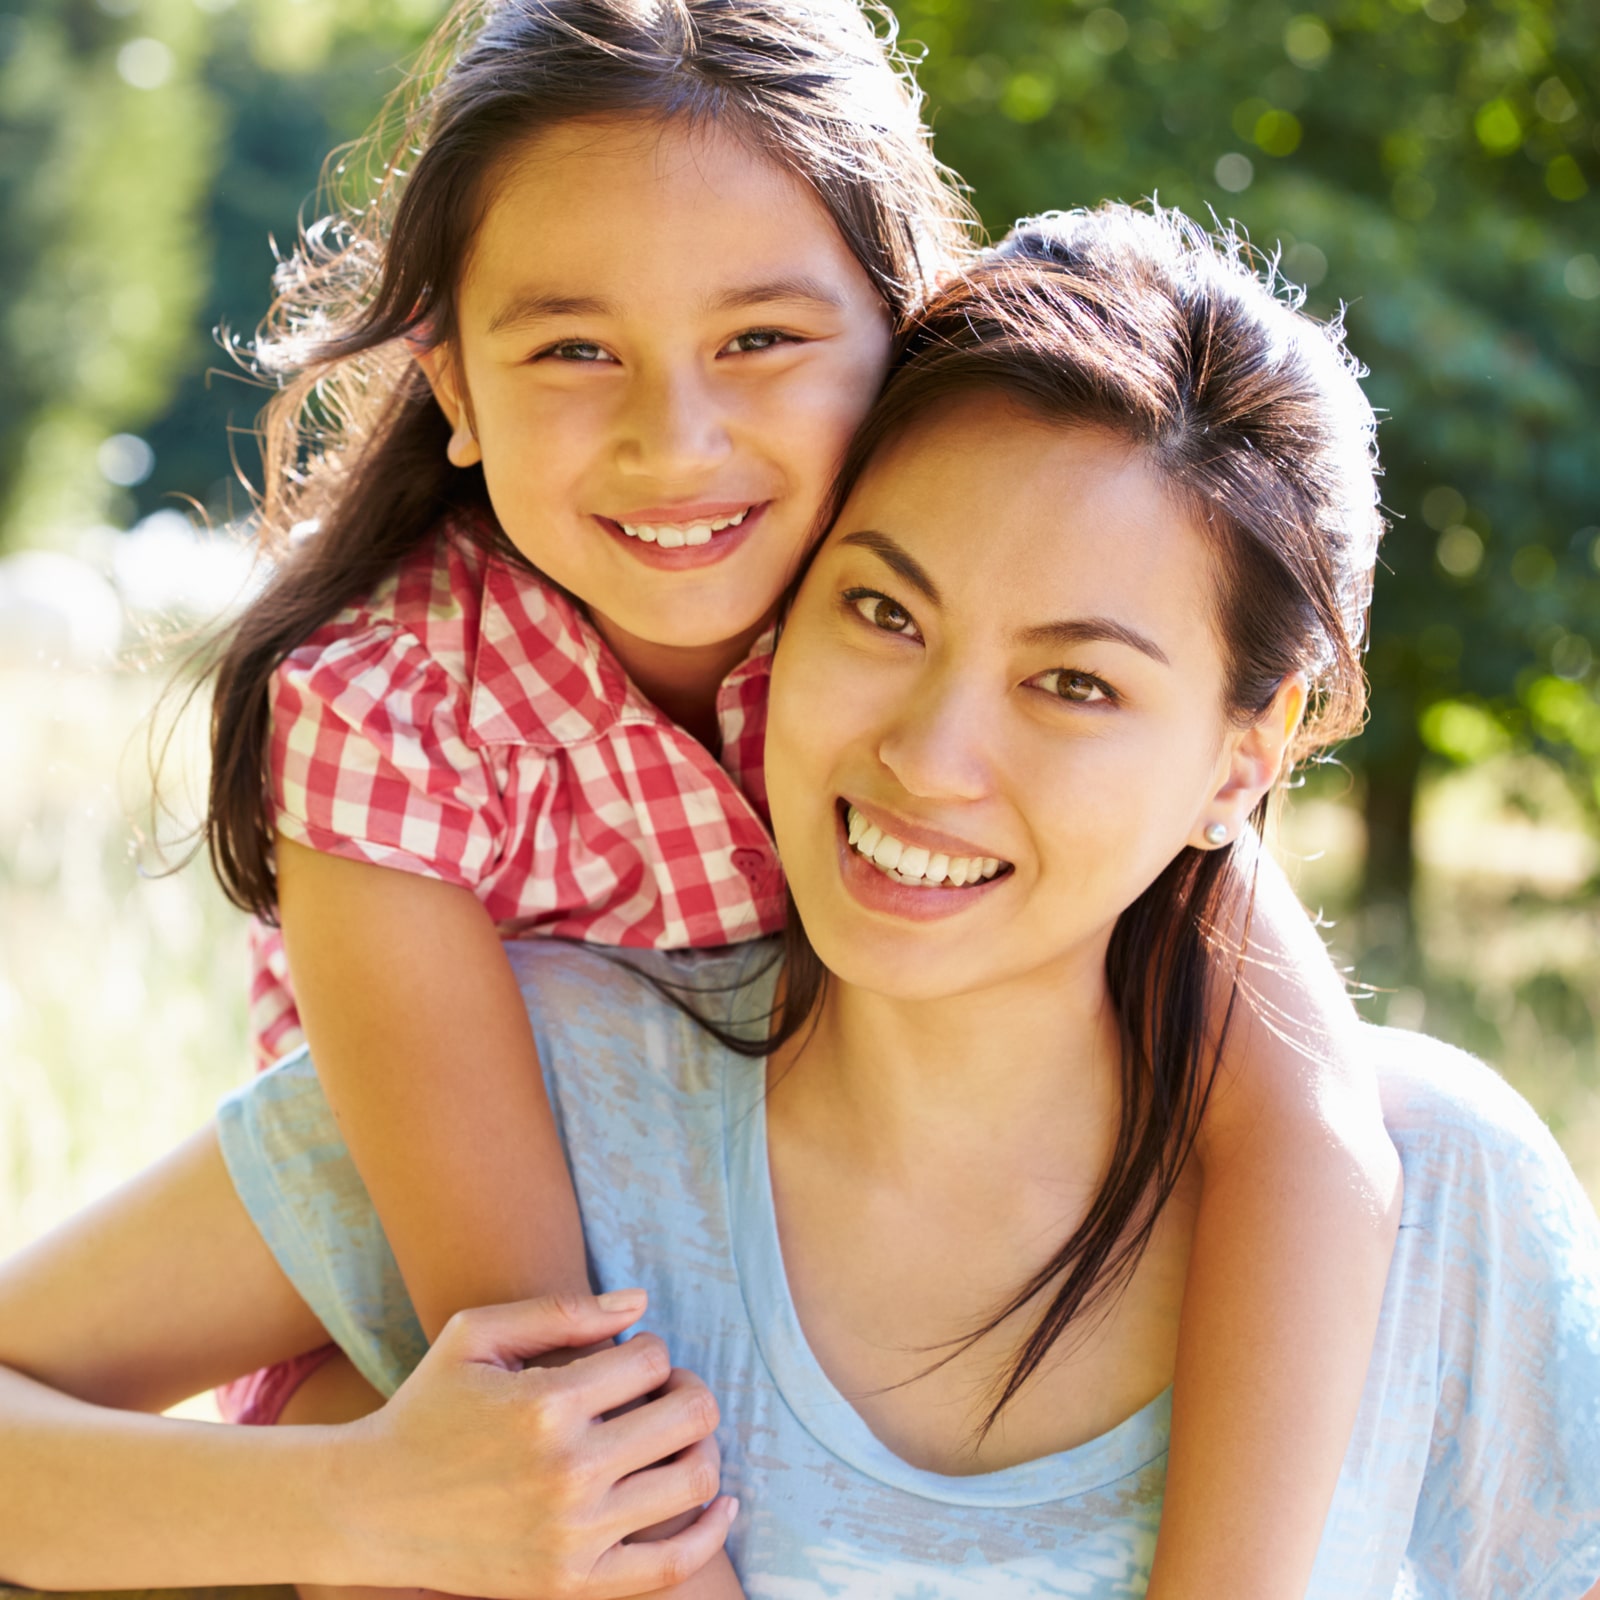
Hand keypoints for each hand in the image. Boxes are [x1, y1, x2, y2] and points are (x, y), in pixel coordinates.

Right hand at [327, 1290, 736, 1597]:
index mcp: (546, 1404)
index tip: (626, 1356)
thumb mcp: (477, 1335)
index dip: (648, 1347)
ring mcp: (574, 1535)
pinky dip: (711, 1532)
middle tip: (662, 1389)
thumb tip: (641, 1303)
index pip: (651, 1358)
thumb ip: (563, 1310)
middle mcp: (568, 1471)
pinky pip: (672, 1565)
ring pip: (694, 1479)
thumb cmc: (429, 1407)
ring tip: (672, 1435)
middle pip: (689, 1413)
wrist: (372, 1509)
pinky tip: (722, 1503)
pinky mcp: (572, 1583)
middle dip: (686, 1387)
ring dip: (700, 1445)